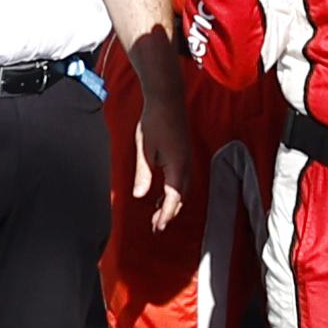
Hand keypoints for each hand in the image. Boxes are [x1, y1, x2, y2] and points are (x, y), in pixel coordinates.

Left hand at [123, 74, 196, 235]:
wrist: (167, 98)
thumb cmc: (154, 122)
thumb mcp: (144, 150)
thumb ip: (144, 175)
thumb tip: (140, 196)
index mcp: (177, 166)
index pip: (174, 198)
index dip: (166, 215)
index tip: (158, 228)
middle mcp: (186, 165)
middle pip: (182, 197)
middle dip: (170, 213)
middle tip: (156, 226)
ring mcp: (187, 159)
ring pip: (183, 189)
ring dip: (172, 203)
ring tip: (157, 213)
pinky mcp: (184, 153)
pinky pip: (183, 179)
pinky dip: (174, 191)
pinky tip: (162, 193)